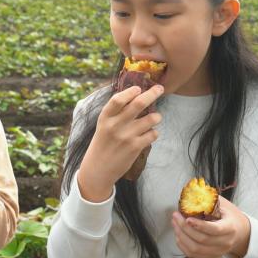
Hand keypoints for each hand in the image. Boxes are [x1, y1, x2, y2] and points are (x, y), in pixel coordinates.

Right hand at [77, 85, 162, 201]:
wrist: (98, 169)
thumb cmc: (102, 144)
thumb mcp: (103, 125)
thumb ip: (116, 112)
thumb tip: (135, 96)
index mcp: (105, 117)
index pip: (118, 98)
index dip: (131, 91)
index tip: (139, 88)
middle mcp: (115, 125)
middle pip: (138, 103)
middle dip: (152, 94)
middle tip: (160, 89)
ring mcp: (126, 136)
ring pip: (151, 118)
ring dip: (156, 116)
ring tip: (155, 118)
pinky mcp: (135, 147)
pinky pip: (153, 134)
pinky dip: (154, 132)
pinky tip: (149, 134)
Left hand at [171, 196, 250, 257]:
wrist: (241, 233)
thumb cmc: (230, 216)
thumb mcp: (225, 205)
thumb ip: (210, 199)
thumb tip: (192, 191)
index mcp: (230, 228)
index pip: (214, 230)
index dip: (200, 225)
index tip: (187, 218)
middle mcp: (225, 243)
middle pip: (202, 240)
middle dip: (185, 228)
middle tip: (176, 216)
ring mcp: (218, 251)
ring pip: (195, 249)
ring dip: (181, 236)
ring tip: (175, 223)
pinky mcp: (210, 256)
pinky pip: (193, 254)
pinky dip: (182, 244)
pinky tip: (178, 233)